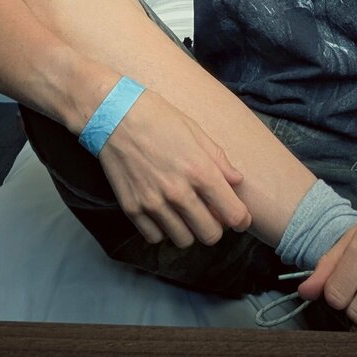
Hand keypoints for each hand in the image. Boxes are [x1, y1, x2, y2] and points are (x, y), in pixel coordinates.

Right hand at [98, 88, 252, 248]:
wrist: (115, 115)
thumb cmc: (159, 118)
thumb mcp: (195, 131)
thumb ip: (219, 160)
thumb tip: (237, 181)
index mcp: (200, 171)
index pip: (233, 215)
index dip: (241, 220)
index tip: (238, 217)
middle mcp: (178, 192)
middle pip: (210, 235)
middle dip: (216, 227)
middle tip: (210, 214)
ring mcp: (153, 203)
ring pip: (184, 240)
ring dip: (189, 230)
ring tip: (185, 213)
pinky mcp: (132, 209)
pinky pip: (155, 237)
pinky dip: (162, 230)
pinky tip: (163, 213)